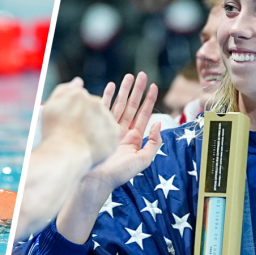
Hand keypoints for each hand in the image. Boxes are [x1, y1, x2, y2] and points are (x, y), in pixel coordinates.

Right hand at [42, 77, 118, 165]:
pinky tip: (93, 145)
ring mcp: (107, 118)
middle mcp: (96, 103)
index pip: (81, 100)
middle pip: (94, 109)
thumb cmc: (54, 131)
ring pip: (103, 121)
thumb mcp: (51, 106)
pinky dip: (103, 140)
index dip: (75, 112)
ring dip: (97, 128)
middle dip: (88, 119)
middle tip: (77, 132)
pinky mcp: (114, 133)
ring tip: (84, 141)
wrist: (65, 153)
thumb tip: (78, 82)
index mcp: (80, 95)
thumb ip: (64, 90)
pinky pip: (110, 135)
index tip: (70, 122)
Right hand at [84, 72, 161, 190]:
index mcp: (134, 138)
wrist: (96, 180)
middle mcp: (123, 131)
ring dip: (124, 90)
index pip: (144, 114)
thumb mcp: (143, 160)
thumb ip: (154, 143)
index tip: (153, 86)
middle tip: (141, 74)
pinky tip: (111, 86)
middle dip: (137, 90)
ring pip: (119, 104)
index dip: (149, 100)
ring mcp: (110, 128)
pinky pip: (103, 108)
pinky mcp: (98, 128)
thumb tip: (158, 124)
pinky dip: (107, 97)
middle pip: (132, 105)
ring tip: (128, 76)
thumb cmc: (119, 174)